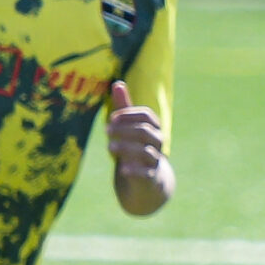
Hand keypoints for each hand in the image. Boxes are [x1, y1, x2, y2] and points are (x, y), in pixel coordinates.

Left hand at [106, 82, 169, 207]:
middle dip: (125, 129)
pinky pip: (146, 174)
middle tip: (106, 130)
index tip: (112, 117)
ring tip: (109, 146)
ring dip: (126, 147)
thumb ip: (124, 108)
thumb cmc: (135, 147)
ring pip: (146, 151)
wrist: (146, 181)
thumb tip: (117, 83)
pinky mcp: (151, 177)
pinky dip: (135, 171)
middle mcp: (158, 142)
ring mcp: (156, 160)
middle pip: (145, 131)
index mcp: (154, 127)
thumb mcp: (128, 127)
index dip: (130, 114)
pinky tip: (122, 169)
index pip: (147, 115)